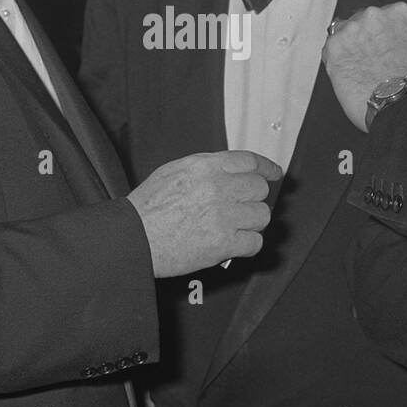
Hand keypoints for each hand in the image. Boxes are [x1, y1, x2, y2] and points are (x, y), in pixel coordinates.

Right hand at [127, 150, 280, 278]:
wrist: (132, 238)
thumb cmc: (146, 209)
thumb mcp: (172, 172)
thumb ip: (204, 168)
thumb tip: (229, 170)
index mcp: (204, 166)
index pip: (249, 161)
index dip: (266, 167)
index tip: (274, 173)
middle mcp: (216, 187)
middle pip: (259, 188)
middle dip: (253, 198)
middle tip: (242, 207)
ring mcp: (222, 215)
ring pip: (261, 215)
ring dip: (251, 223)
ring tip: (235, 227)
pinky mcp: (223, 243)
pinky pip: (255, 242)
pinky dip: (247, 245)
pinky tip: (233, 244)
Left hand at [324, 3, 406, 130]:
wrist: (398, 104)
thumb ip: (406, 35)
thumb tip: (397, 35)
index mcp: (399, 12)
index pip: (382, 16)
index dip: (380, 34)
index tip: (380, 46)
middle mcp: (374, 14)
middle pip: (360, 21)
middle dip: (363, 38)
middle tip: (369, 61)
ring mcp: (352, 28)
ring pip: (343, 33)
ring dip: (348, 48)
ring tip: (359, 70)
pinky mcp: (334, 45)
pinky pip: (330, 50)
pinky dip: (336, 61)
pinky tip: (349, 75)